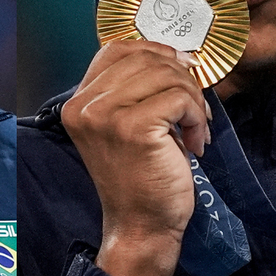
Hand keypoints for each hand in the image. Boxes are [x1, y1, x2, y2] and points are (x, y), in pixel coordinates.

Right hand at [60, 40, 210, 275]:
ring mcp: (106, 116)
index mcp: (77, 102)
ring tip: (195, 129)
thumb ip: (136, 87)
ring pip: (168, 75)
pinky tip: (195, 141)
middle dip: (182, 79)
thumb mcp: (127, 123)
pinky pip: (180, 98)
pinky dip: (197, 117)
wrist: (141, 226)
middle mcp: (84, 105)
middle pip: (146, 58)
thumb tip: (178, 54)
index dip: (156, 53)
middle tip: (194, 111)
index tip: (180, 76)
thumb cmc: (141, 176)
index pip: (118, 49)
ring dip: (193, 100)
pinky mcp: (134, 128)